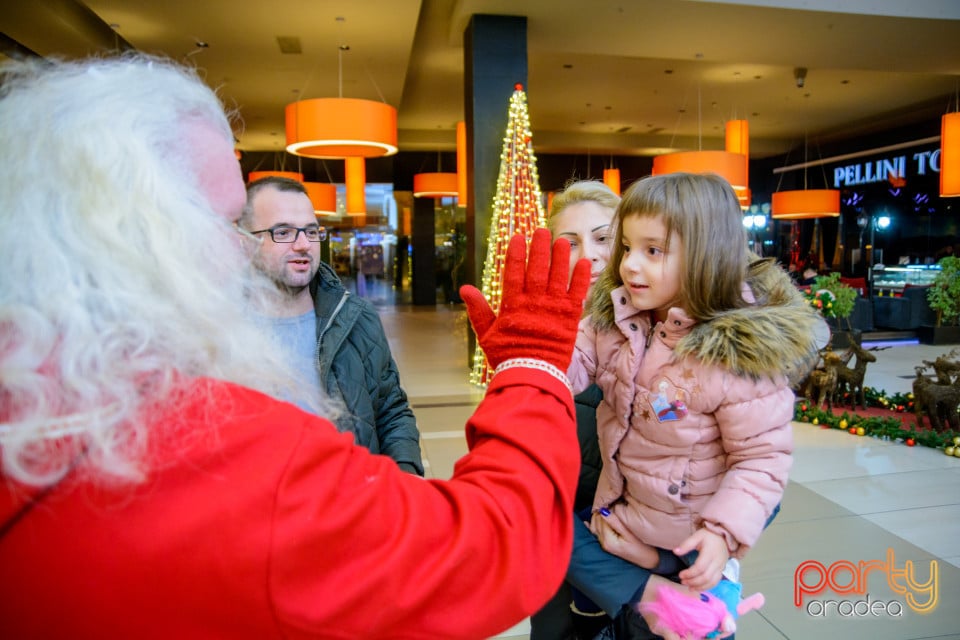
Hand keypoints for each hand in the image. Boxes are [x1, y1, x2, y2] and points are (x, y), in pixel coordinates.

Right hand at [460, 228, 589, 370]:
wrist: (532, 376)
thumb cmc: (507, 356)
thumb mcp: (486, 334)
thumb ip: (478, 310)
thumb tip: (464, 289)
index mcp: (513, 304)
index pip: (514, 271)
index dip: (516, 252)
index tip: (518, 237)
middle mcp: (534, 302)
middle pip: (537, 268)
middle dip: (540, 248)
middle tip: (543, 231)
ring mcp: (554, 308)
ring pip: (558, 276)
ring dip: (561, 257)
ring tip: (562, 241)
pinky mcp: (570, 318)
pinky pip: (578, 293)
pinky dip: (581, 278)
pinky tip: (584, 262)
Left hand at [590, 510, 659, 568]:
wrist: (648, 561)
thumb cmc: (642, 548)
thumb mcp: (630, 534)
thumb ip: (616, 522)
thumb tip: (603, 511)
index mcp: (608, 540)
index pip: (601, 519)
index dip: (607, 509)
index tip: (615, 504)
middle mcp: (603, 543)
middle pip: (596, 521)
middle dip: (601, 512)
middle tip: (612, 506)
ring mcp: (603, 544)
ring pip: (594, 526)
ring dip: (598, 517)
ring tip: (608, 510)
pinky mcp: (605, 544)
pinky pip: (594, 533)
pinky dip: (591, 526)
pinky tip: (587, 522)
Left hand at [674, 528, 729, 590]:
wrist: (724, 536)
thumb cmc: (709, 535)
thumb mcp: (697, 536)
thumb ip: (686, 544)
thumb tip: (675, 552)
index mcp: (710, 553)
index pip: (700, 567)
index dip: (689, 573)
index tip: (680, 575)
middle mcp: (717, 562)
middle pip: (706, 577)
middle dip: (693, 582)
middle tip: (682, 581)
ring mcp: (721, 567)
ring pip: (712, 582)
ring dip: (700, 587)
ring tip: (689, 587)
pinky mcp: (722, 570)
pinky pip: (715, 582)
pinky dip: (707, 587)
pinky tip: (698, 587)